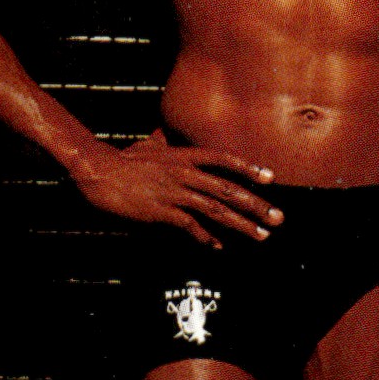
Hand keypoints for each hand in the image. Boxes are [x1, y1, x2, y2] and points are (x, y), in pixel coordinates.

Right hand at [73, 130, 284, 247]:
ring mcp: (175, 192)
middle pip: (228, 190)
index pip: (224, 159)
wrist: (100, 172)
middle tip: (278, 217)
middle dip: (256, 205)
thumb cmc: (125, 159)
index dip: (249, 168)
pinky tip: (218, 246)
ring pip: (216, 210)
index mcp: (185, 156)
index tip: (271, 178)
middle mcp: (185, 173)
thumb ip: (165, 142)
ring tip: (261, 235)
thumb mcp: (151, 146)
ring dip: (241, 224)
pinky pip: (190, 226)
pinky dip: (206, 237)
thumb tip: (167, 133)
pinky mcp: (162, 211)